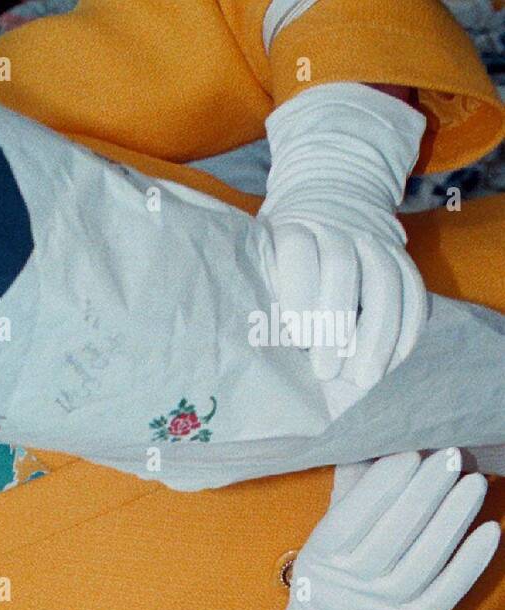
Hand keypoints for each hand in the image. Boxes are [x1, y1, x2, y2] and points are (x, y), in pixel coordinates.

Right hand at [256, 449, 498, 609]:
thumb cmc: (324, 590)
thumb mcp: (318, 549)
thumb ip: (344, 503)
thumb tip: (367, 451)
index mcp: (320, 558)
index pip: (354, 515)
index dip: (385, 483)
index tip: (411, 454)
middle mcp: (352, 584)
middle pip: (396, 530)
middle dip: (428, 489)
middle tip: (451, 457)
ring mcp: (385, 607)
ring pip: (427, 555)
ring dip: (455, 516)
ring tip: (474, 483)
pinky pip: (448, 589)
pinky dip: (471, 561)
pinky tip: (488, 530)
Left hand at [257, 83, 429, 417]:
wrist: (334, 193)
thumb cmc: (280, 249)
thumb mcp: (262, 253)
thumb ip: (255, 286)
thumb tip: (233, 348)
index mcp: (294, 226)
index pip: (296, 251)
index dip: (297, 291)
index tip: (293, 337)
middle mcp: (338, 228)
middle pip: (342, 268)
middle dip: (334, 323)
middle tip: (325, 371)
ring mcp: (375, 240)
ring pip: (386, 282)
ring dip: (377, 335)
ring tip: (363, 379)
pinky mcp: (402, 256)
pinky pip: (414, 291)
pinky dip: (408, 328)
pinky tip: (393, 361)